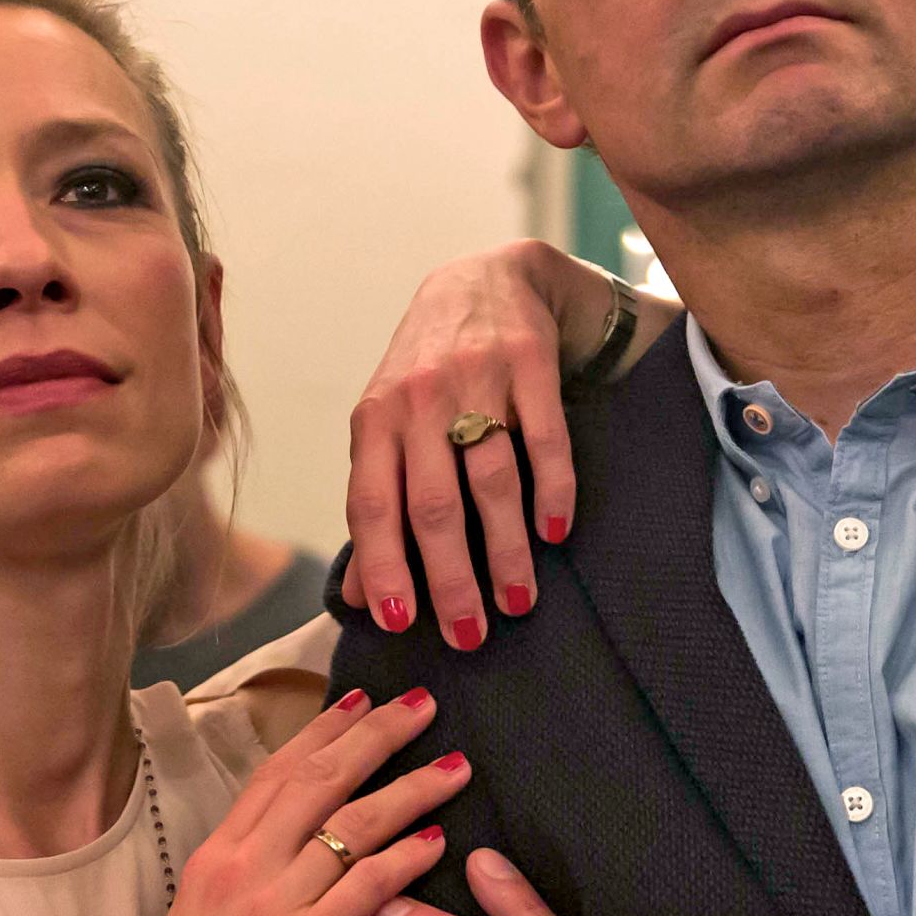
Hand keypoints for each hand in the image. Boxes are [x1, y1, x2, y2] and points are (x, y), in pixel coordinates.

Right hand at [109, 690, 465, 915]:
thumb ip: (238, 879)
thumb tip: (278, 848)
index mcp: (214, 858)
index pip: (276, 773)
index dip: (323, 730)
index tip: (361, 699)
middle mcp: (242, 868)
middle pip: (319, 780)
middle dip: (377, 735)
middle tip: (423, 705)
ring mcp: (272, 906)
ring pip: (352, 825)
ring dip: (410, 789)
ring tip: (454, 768)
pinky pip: (366, 888)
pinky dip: (404, 859)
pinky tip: (436, 842)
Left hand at [340, 244, 613, 650]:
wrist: (485, 281)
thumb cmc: (427, 374)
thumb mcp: (386, 428)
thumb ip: (376, 504)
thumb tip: (359, 596)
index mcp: (375, 420)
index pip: (372, 505)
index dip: (383, 566)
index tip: (401, 621)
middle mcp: (419, 399)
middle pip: (433, 504)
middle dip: (451, 578)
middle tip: (469, 635)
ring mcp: (476, 378)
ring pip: (491, 479)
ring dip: (506, 550)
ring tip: (518, 602)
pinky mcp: (529, 363)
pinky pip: (544, 439)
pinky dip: (553, 491)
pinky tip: (557, 534)